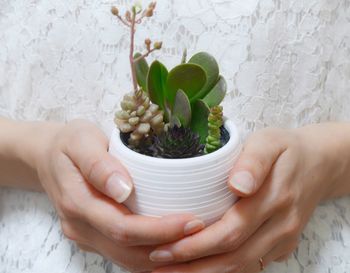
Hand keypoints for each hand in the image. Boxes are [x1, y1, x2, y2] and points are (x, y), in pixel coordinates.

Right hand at [35, 120, 203, 271]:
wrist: (47, 156)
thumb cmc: (68, 144)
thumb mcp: (80, 140)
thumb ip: (99, 164)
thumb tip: (123, 189)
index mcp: (77, 202)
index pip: (123, 228)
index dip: (160, 230)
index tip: (192, 221)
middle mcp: (80, 226)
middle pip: (127, 250)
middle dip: (168, 246)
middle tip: (201, 231)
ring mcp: (84, 234)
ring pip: (126, 258)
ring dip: (161, 256)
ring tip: (193, 240)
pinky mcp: (92, 236)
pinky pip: (122, 253)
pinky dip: (149, 252)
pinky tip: (170, 242)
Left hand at [149, 124, 348, 272]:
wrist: (318, 164)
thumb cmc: (285, 150)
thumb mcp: (269, 142)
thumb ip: (254, 161)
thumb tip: (238, 186)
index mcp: (275, 198)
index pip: (230, 231)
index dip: (196, 245)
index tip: (165, 247)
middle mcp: (281, 225)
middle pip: (233, 256)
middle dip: (192, 264)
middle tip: (158, 262)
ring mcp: (284, 239)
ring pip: (242, 267)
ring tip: (171, 272)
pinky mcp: (283, 246)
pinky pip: (252, 265)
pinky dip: (224, 270)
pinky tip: (200, 267)